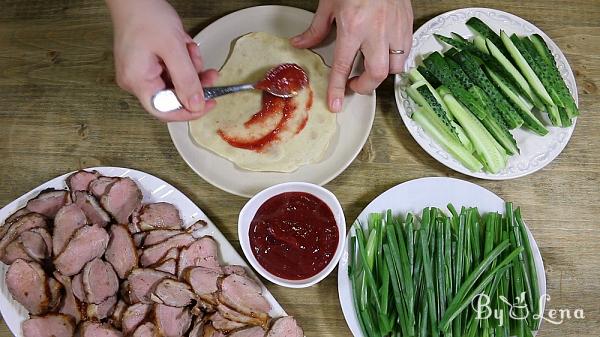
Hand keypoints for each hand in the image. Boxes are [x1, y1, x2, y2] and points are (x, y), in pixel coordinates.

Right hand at [106, 0, 217, 120]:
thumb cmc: (146, 16)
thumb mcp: (174, 49)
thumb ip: (186, 80)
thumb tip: (196, 106)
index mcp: (137, 82)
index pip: (165, 111)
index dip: (189, 111)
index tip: (209, 103)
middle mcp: (136, 81)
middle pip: (172, 96)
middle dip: (193, 82)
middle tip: (210, 73)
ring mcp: (140, 72)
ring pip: (175, 82)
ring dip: (189, 68)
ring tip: (191, 49)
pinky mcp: (146, 64)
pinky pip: (170, 71)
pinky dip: (182, 61)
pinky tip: (184, 47)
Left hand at [291, 0, 412, 111]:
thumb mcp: (329, 3)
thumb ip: (316, 29)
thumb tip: (301, 43)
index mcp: (353, 27)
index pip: (342, 66)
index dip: (338, 88)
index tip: (336, 104)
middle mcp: (376, 32)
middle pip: (375, 74)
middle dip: (364, 86)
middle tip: (354, 84)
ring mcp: (395, 29)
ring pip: (395, 67)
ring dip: (382, 73)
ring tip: (371, 68)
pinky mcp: (407, 24)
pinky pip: (406, 52)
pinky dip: (396, 59)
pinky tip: (386, 54)